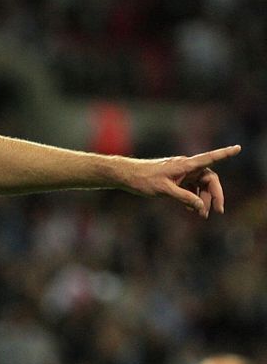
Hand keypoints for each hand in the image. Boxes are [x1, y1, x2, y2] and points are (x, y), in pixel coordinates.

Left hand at [121, 145, 240, 217]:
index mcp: (185, 165)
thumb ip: (184, 198)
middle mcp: (186, 167)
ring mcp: (181, 173)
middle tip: (217, 211)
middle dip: (214, 195)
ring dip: (203, 199)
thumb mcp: (164, 190)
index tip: (238, 148)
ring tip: (202, 215)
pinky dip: (193, 198)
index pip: (210, 158)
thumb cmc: (143, 179)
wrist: (126, 176)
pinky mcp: (175, 179)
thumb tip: (201, 207)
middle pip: (209, 179)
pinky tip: (192, 209)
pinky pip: (190, 188)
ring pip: (200, 185)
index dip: (225, 153)